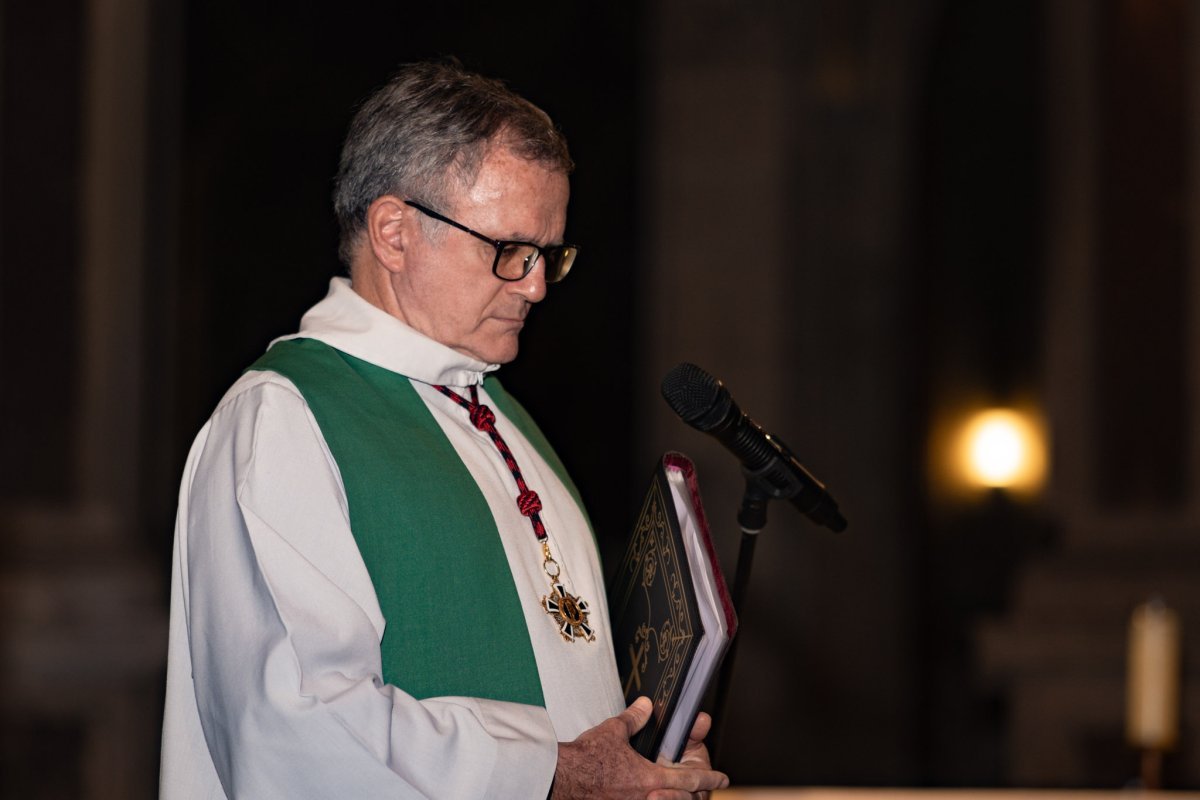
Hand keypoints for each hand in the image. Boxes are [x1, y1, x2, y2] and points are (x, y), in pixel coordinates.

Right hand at [551, 697, 728, 799]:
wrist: (562, 779)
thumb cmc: (587, 759)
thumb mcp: (614, 731)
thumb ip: (634, 718)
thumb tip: (645, 705)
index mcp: (650, 779)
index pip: (690, 780)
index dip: (709, 778)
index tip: (723, 778)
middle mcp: (645, 797)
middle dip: (694, 795)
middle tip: (701, 788)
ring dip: (673, 797)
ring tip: (674, 791)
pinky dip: (648, 798)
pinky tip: (646, 794)